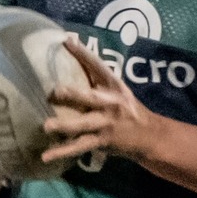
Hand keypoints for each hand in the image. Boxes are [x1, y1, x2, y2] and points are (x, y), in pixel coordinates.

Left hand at [41, 39, 151, 164]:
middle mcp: (111, 103)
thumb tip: (71, 56)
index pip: (98, 66)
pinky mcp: (102, 141)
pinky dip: (62, 152)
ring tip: (46, 127)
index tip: (66, 41)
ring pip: (83, 125)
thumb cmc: (129, 110)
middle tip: (54, 92)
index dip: (83, 54)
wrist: (150, 136)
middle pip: (90, 97)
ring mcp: (107, 123)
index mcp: (114, 86)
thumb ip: (97, 80)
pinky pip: (79, 146)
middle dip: (72, 95)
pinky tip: (46, 156)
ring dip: (65, 126)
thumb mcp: (118, 91)